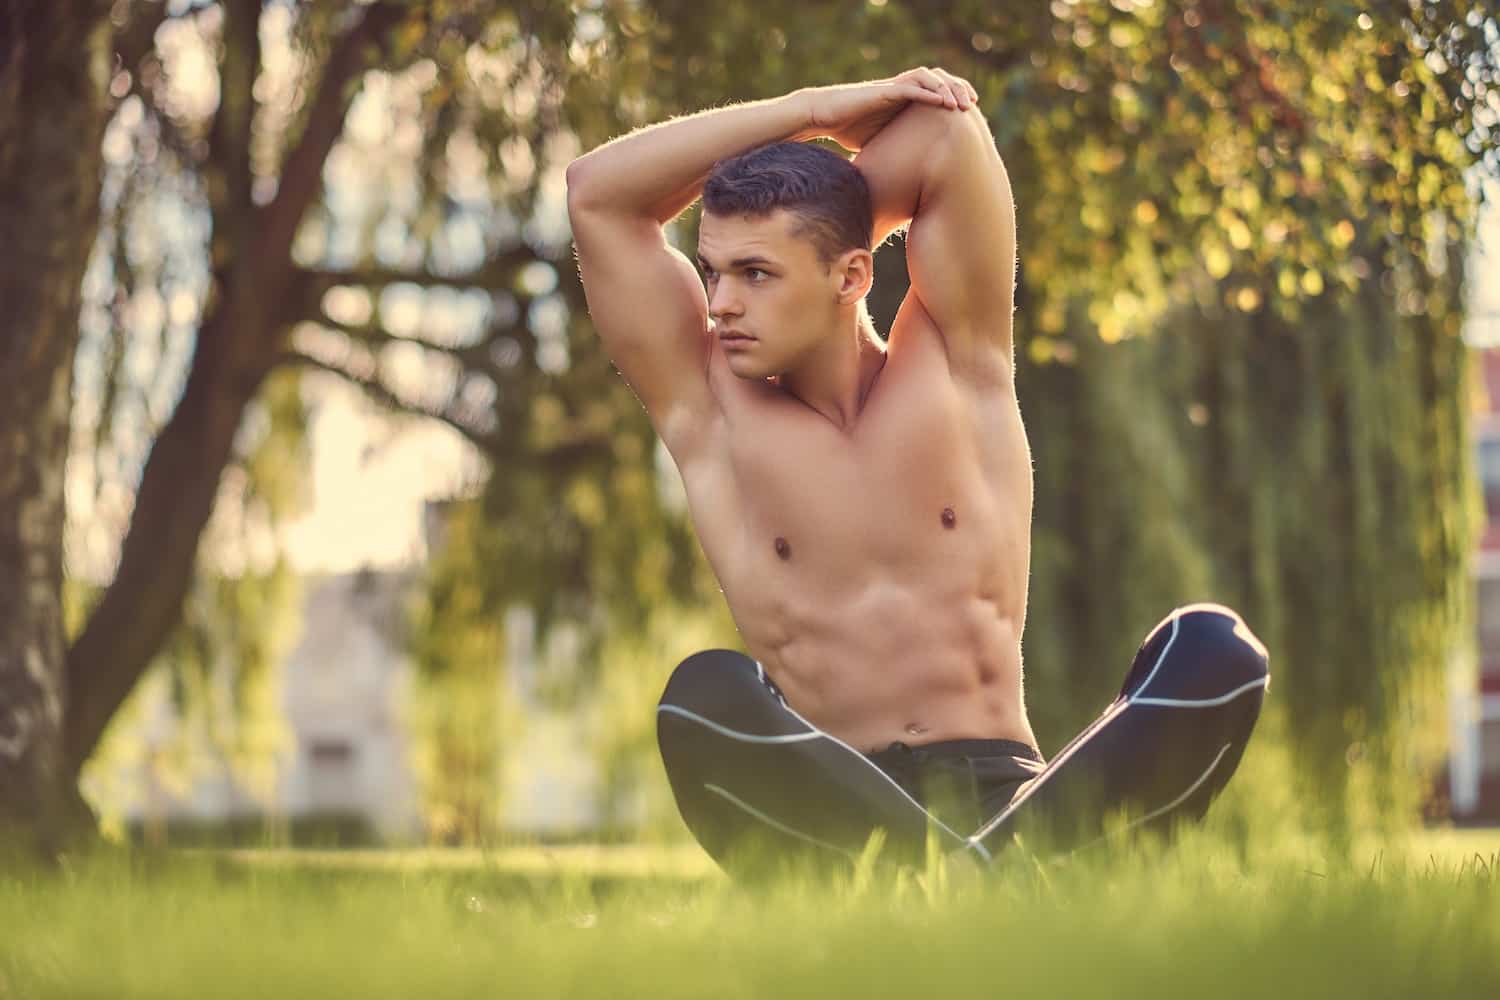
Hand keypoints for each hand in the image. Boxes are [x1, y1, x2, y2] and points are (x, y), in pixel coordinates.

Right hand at [800, 68, 979, 150]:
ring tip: (960, 103)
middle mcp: (901, 90)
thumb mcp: (880, 144)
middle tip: (972, 103)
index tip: (970, 111)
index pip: (937, 90)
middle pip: (938, 79)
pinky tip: (942, 102)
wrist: (822, 116)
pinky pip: (910, 87)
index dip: (955, 96)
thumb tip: (908, 179)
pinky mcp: (882, 91)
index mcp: (904, 100)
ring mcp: (893, 88)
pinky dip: (927, 93)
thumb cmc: (847, 131)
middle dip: (958, 88)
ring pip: (928, 78)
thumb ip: (897, 151)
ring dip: (947, 88)